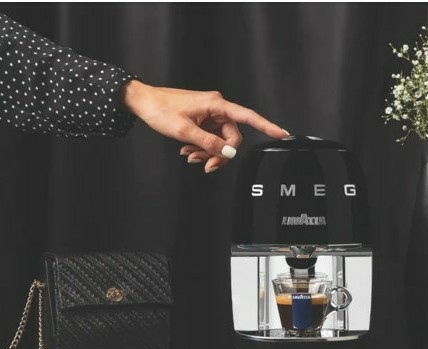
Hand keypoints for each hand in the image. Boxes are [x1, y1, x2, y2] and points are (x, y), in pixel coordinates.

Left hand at [120, 80, 287, 172]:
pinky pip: (210, 137)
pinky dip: (201, 146)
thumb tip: (229, 153)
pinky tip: (188, 150)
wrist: (142, 102)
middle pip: (231, 136)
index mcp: (216, 104)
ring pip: (220, 139)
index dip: (267, 126)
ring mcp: (209, 113)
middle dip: (219, 153)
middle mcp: (216, 107)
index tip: (281, 134)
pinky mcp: (202, 118)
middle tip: (204, 164)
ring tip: (190, 156)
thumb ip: (209, 143)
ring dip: (207, 151)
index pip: (248, 117)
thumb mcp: (185, 131)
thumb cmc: (160, 109)